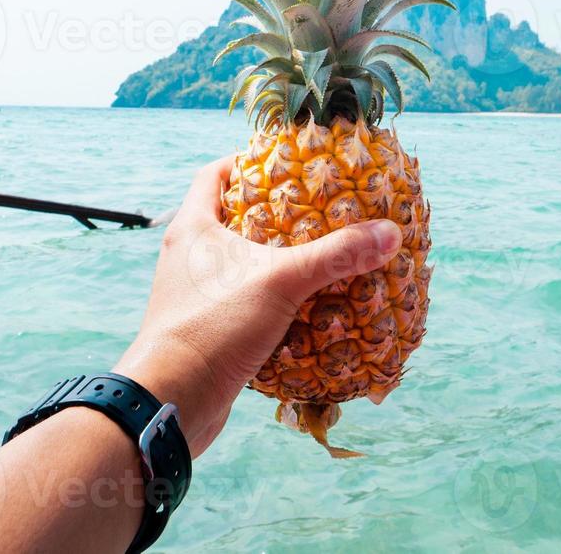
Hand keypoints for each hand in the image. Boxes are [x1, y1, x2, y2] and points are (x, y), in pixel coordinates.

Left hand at [115, 156, 400, 456]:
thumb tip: (389, 233)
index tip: (282, 159)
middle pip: (229, 218)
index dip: (245, 161)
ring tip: (315, 257)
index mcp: (193, 228)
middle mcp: (187, 257)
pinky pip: (242, 304)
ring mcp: (193, 296)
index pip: (213, 175)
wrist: (172, 402)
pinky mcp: (205, 332)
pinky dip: (270, 302)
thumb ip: (334, 256)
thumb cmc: (213, 328)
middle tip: (313, 210)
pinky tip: (304, 310)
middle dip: (271, 214)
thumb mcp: (281, 282)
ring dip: (272, 261)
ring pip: (237, 265)